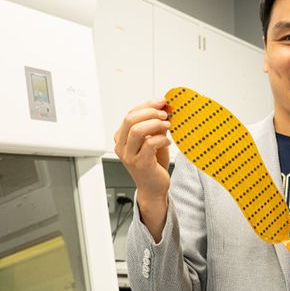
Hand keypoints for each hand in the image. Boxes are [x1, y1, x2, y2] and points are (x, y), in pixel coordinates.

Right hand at [113, 100, 171, 238]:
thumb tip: (164, 108)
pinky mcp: (140, 164)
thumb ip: (156, 126)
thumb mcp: (155, 141)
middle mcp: (122, 146)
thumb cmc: (153, 165)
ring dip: (155, 124)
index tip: (162, 102)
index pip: (130, 114)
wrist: (154, 188)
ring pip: (137, 130)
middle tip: (165, 113)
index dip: (146, 105)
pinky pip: (149, 144)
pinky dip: (161, 139)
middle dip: (150, 112)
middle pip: (130, 119)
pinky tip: (168, 142)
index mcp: (121, 138)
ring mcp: (129, 156)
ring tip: (167, 125)